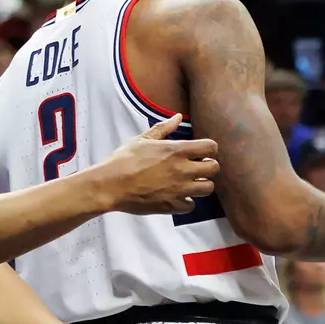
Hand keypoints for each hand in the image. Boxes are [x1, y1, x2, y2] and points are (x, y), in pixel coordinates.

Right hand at [93, 114, 218, 214]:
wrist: (110, 185)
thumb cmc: (124, 160)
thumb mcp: (143, 140)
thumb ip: (163, 129)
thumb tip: (177, 117)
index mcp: (176, 150)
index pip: (211, 147)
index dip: (208, 149)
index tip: (200, 152)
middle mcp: (182, 170)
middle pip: (214, 168)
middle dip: (208, 167)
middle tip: (197, 167)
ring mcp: (179, 189)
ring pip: (208, 188)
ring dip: (201, 185)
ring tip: (189, 182)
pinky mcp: (172, 205)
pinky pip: (191, 205)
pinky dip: (186, 202)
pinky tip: (176, 196)